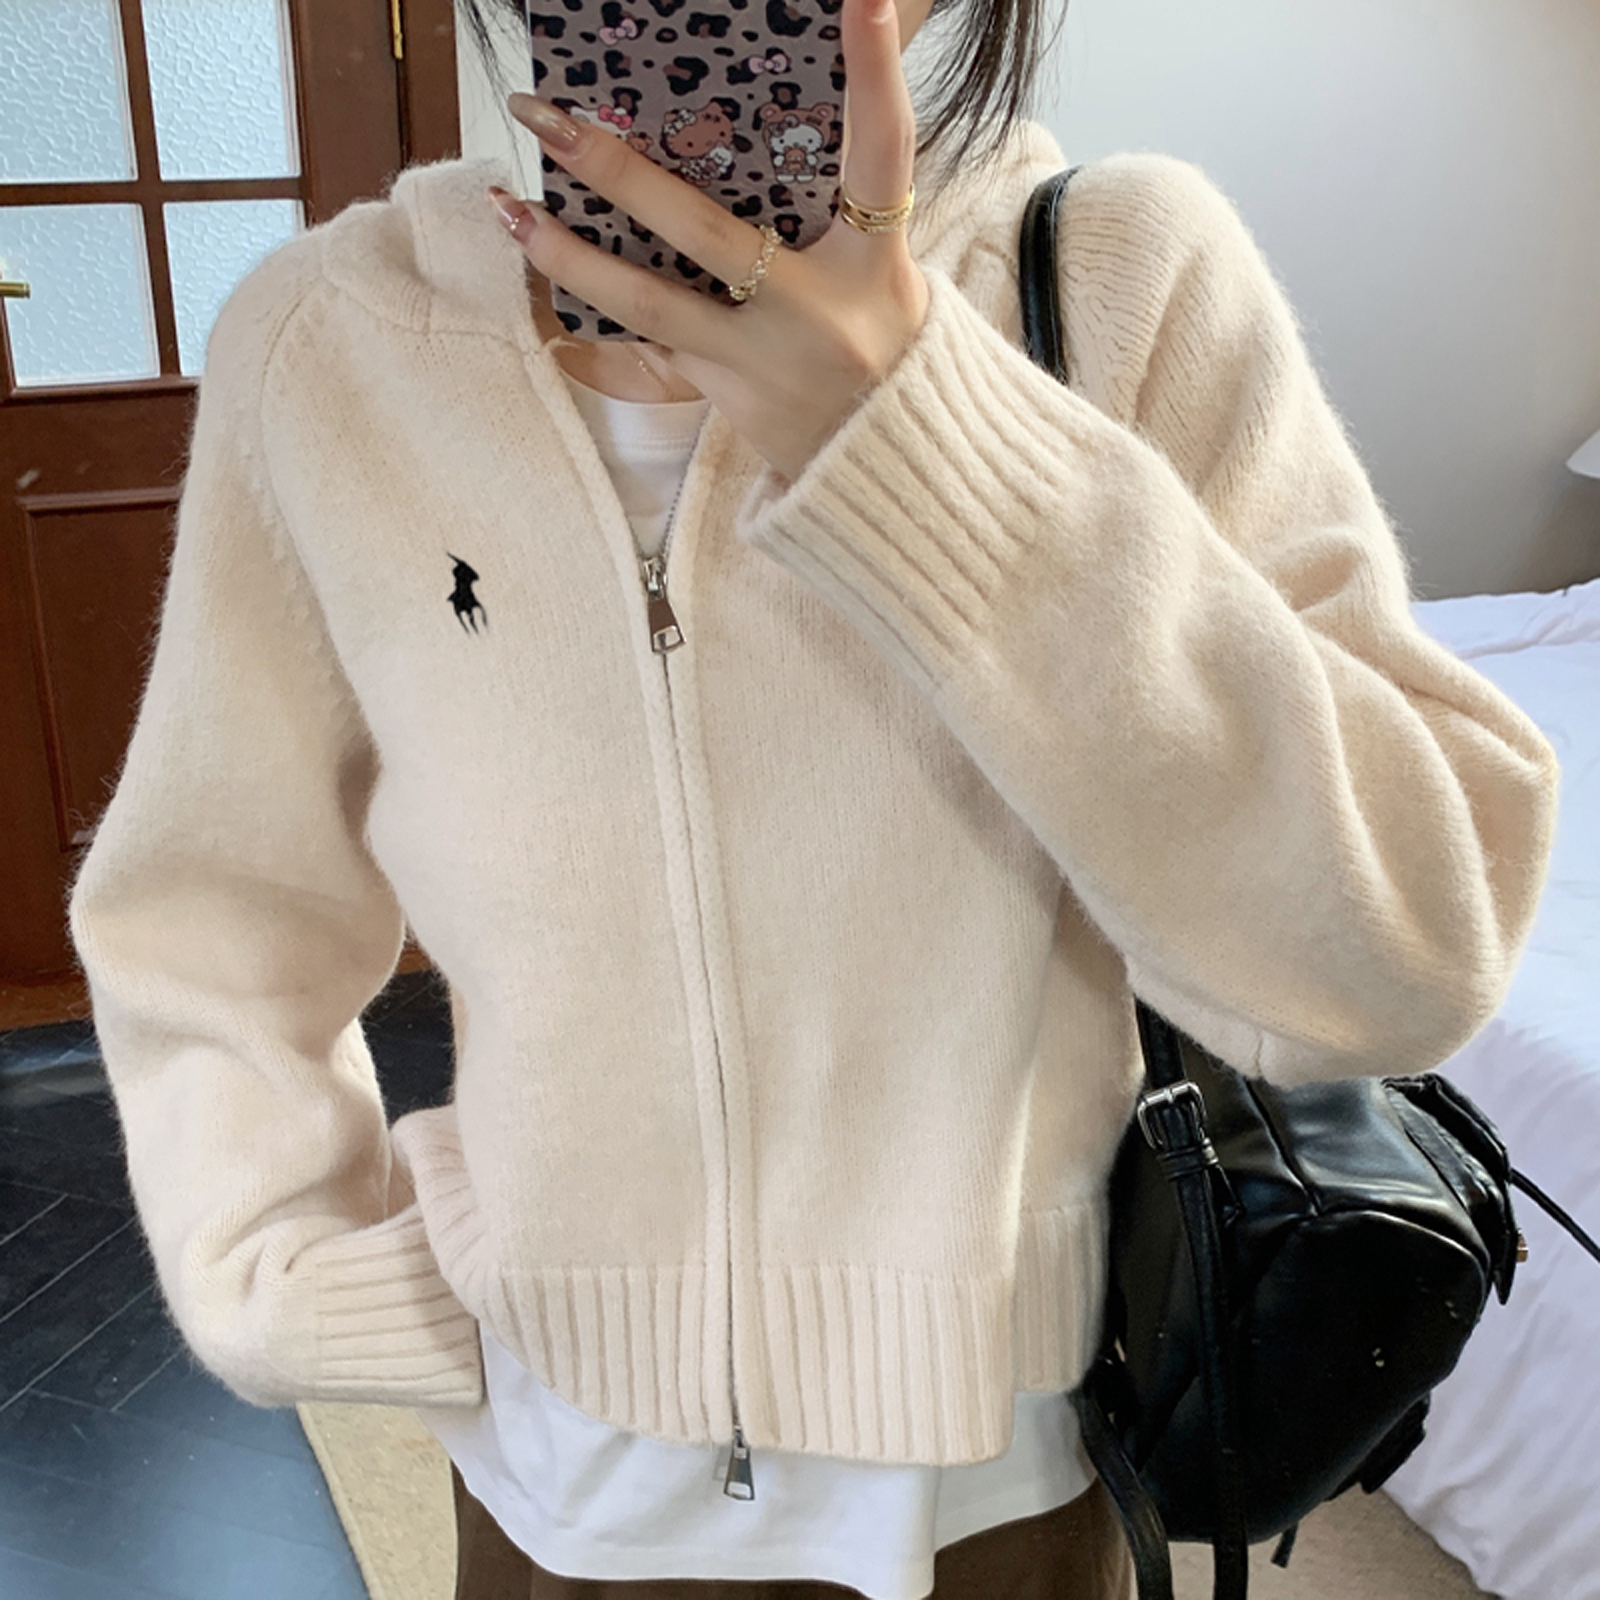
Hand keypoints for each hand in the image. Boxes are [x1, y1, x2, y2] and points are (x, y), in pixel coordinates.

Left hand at [488, 0, 929, 485]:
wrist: (883, 460)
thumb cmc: (878, 342)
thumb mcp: (879, 268)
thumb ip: (832, 207)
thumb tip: (752, 126)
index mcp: (872, 261)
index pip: (883, 151)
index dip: (878, 71)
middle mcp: (814, 311)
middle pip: (708, 233)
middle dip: (621, 172)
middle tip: (549, 116)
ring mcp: (760, 360)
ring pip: (653, 304)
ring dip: (571, 256)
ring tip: (508, 208)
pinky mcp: (723, 393)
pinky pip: (646, 349)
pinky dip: (594, 317)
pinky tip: (544, 284)